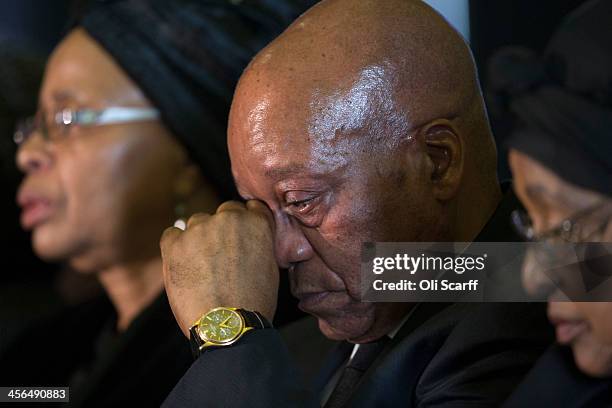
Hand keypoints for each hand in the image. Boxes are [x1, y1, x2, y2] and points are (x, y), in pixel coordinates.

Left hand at [160, 200, 277, 336]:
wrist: (227, 325)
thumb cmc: (253, 302)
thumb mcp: (270, 267)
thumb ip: (260, 244)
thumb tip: (250, 241)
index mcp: (256, 223)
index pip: (251, 208)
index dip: (246, 222)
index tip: (242, 236)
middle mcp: (229, 218)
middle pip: (225, 212)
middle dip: (224, 229)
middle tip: (222, 254)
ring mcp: (200, 229)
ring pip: (198, 222)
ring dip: (200, 238)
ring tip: (202, 266)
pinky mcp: (175, 243)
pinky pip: (171, 234)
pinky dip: (176, 246)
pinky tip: (183, 264)